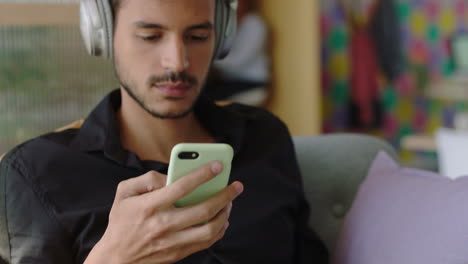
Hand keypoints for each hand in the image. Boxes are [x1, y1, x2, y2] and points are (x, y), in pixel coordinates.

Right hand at [84, 161, 242, 263]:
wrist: (116, 258)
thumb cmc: (122, 222)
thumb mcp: (124, 193)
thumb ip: (147, 179)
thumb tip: (172, 176)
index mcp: (150, 206)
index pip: (181, 187)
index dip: (202, 174)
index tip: (218, 166)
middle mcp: (163, 224)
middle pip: (202, 210)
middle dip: (224, 195)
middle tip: (236, 186)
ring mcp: (172, 241)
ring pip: (208, 229)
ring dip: (225, 213)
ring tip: (230, 202)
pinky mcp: (178, 253)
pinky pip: (205, 243)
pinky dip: (219, 230)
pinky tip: (222, 219)